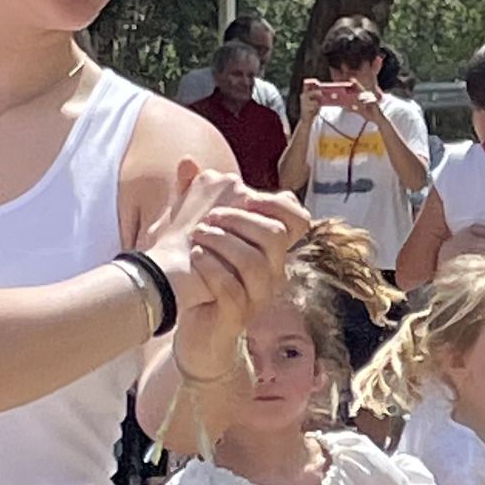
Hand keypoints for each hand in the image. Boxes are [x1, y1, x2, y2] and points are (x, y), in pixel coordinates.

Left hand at [139, 171, 302, 322]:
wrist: (188, 322)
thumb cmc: (196, 273)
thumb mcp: (194, 231)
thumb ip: (193, 198)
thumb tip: (187, 161)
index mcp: (268, 248)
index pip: (296, 218)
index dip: (277, 203)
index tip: (244, 195)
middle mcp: (270, 272)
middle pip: (276, 236)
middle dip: (241, 221)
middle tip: (209, 218)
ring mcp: (256, 296)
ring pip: (256, 264)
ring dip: (224, 244)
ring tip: (197, 237)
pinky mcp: (236, 317)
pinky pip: (234, 293)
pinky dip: (214, 272)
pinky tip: (195, 259)